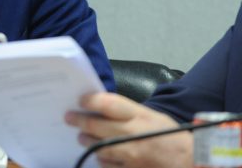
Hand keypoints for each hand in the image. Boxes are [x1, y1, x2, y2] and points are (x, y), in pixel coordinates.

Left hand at [65, 92, 191, 167]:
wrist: (191, 163)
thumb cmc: (169, 136)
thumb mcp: (151, 116)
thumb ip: (126, 111)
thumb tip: (99, 106)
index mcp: (140, 117)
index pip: (108, 104)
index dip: (90, 101)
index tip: (80, 100)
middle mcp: (134, 135)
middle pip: (96, 126)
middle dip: (79, 121)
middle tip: (69, 117)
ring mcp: (131, 156)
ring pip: (97, 147)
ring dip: (87, 141)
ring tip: (83, 136)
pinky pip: (106, 165)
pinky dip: (101, 159)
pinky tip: (101, 154)